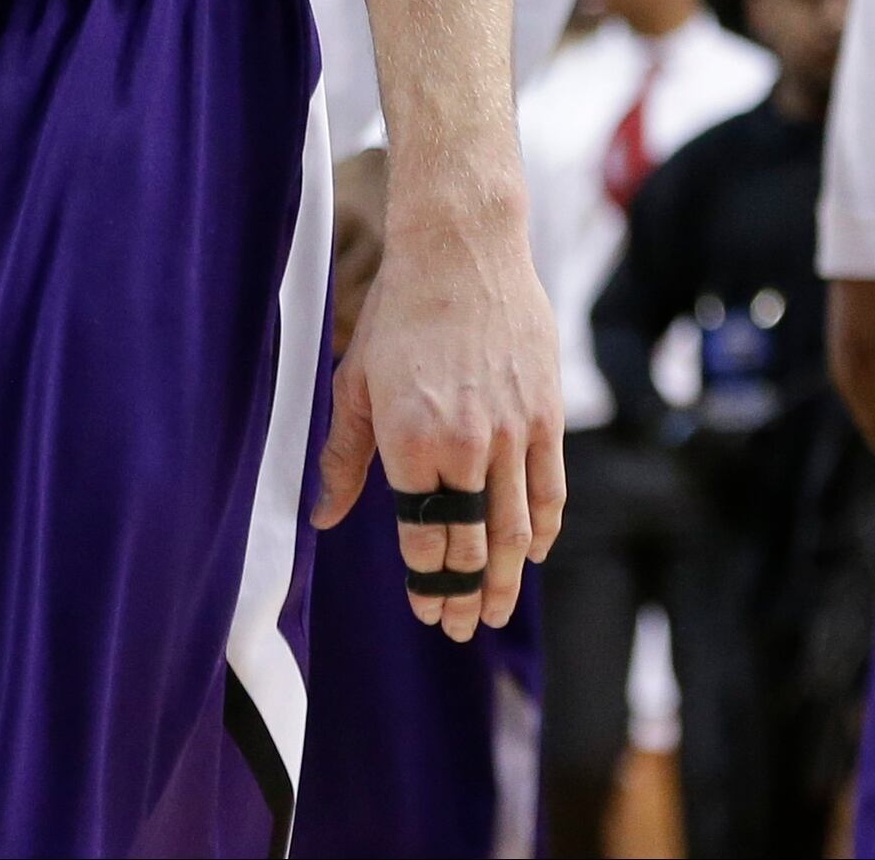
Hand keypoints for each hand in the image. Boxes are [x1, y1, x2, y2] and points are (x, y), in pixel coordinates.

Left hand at [312, 181, 563, 642]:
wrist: (462, 249)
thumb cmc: (400, 312)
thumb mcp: (356, 383)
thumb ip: (346, 458)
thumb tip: (324, 517)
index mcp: (411, 443)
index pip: (424, 540)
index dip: (427, 584)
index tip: (427, 610)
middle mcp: (464, 446)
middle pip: (471, 545)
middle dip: (464, 595)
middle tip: (460, 626)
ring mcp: (512, 431)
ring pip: (514, 528)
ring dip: (504, 578)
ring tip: (495, 609)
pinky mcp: (546, 412)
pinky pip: (550, 487)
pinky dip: (544, 528)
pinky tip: (532, 552)